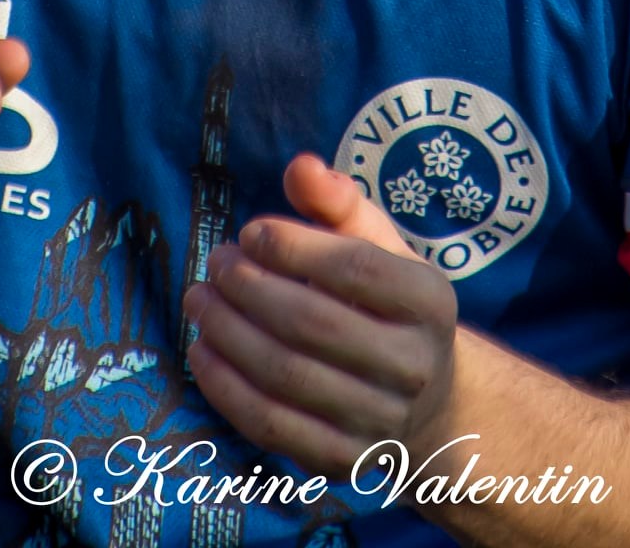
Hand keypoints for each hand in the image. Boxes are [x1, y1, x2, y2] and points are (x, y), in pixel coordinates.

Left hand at [182, 153, 457, 476]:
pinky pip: (272, 425)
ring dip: (228, 334)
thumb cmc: (385, 302)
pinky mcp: (344, 462)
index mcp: (430, 300)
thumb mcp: (376, 243)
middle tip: (214, 264)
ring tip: (199, 301)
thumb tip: (301, 167)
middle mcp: (415, 365)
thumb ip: (337, 201)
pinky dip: (227, 388)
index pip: (354, 267)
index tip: (249, 232)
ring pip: (287, 376)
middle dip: (249, 288)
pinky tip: (203, 352)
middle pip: (313, 322)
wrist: (425, 400)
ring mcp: (381, 421)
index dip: (292, 246)